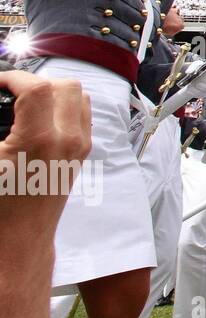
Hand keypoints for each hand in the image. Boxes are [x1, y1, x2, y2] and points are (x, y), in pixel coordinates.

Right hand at [0, 72, 90, 317]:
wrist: (19, 239)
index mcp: (42, 140)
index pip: (36, 86)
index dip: (12, 78)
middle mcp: (69, 140)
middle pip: (65, 85)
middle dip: (35, 82)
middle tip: (9, 92)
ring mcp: (80, 146)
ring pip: (79, 96)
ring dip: (53, 91)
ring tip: (24, 102)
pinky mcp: (83, 153)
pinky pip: (82, 114)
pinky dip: (65, 106)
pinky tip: (39, 116)